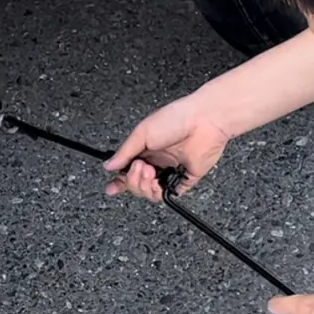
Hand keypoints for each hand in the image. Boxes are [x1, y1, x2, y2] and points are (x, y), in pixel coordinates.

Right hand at [103, 94, 232, 201]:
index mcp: (145, 149)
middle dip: (133, 180)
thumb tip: (109, 166)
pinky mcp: (185, 178)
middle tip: (140, 167)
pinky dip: (162, 193)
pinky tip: (159, 184)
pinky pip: (170, 194)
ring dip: (145, 187)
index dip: (119, 181)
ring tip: (150, 172)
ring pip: (150, 193)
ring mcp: (171, 171)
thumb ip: (124, 152)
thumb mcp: (142, 133)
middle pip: (136, 185)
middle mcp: (157, 162)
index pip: (128, 170)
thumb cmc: (175, 118)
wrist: (204, 120)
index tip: (112, 188)